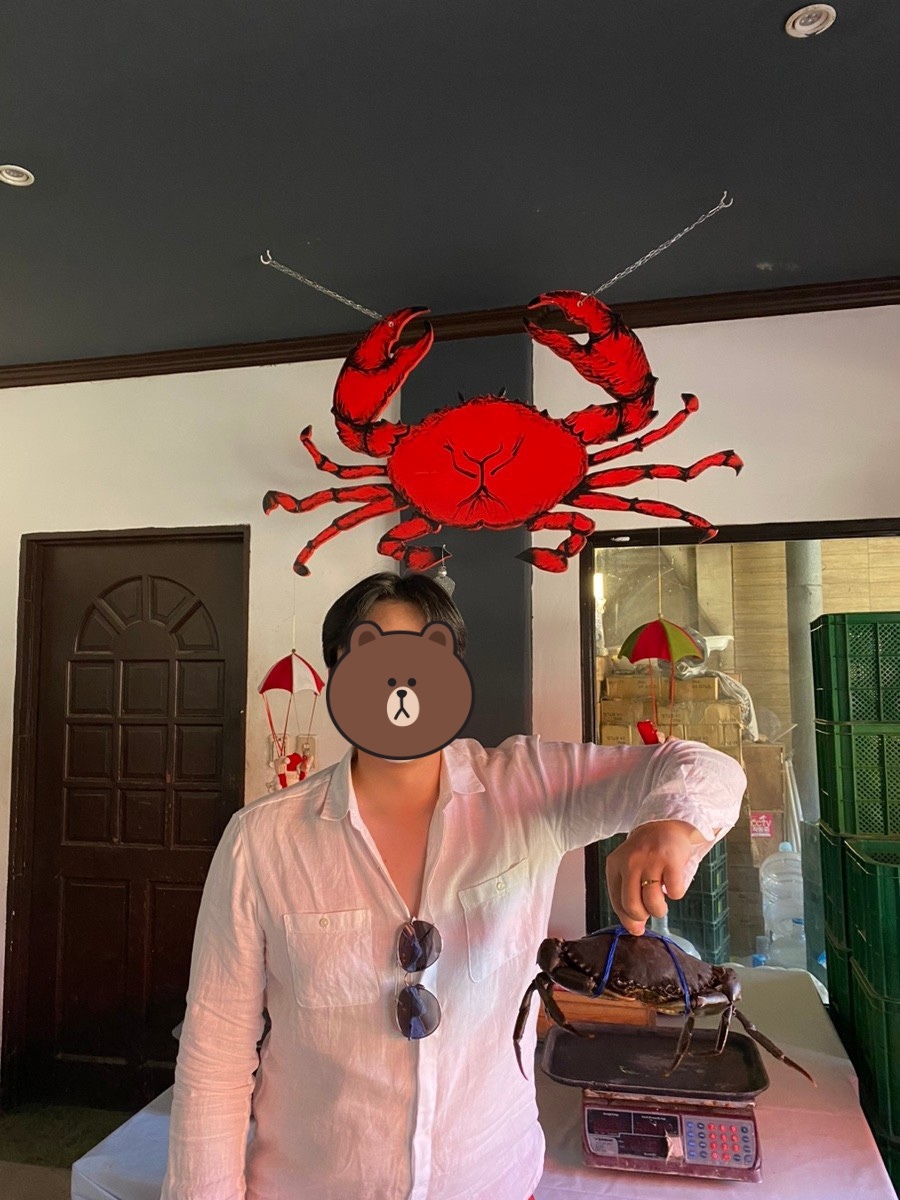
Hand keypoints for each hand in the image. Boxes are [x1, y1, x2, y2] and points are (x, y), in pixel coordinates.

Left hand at [605, 820, 708, 935]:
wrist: (666, 824)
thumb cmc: (647, 853)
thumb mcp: (630, 869)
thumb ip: (628, 897)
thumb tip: (635, 930)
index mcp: (614, 865)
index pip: (616, 902)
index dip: (628, 920)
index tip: (637, 927)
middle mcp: (629, 861)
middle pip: (632, 906)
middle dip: (644, 916)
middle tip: (651, 909)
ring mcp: (650, 860)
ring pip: (653, 903)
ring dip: (660, 909)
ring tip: (662, 900)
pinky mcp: (670, 859)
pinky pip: (675, 892)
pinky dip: (676, 893)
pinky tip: (673, 882)